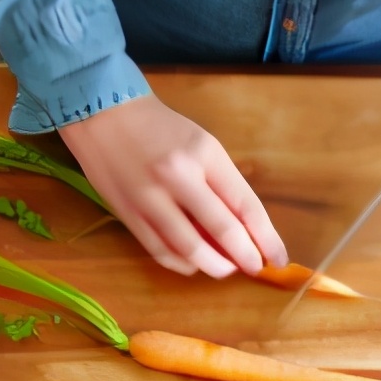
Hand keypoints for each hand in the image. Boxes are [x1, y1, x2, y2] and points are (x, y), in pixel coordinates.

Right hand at [59, 94, 287, 277]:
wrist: (101, 111)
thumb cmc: (160, 128)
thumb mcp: (202, 144)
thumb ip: (222, 185)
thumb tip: (243, 231)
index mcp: (205, 155)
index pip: (245, 205)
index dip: (266, 238)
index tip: (279, 259)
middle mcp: (178, 176)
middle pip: (222, 230)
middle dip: (244, 257)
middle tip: (254, 267)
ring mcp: (150, 197)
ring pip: (190, 248)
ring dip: (214, 266)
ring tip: (225, 269)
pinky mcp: (127, 213)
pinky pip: (160, 251)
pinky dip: (181, 263)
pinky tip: (194, 264)